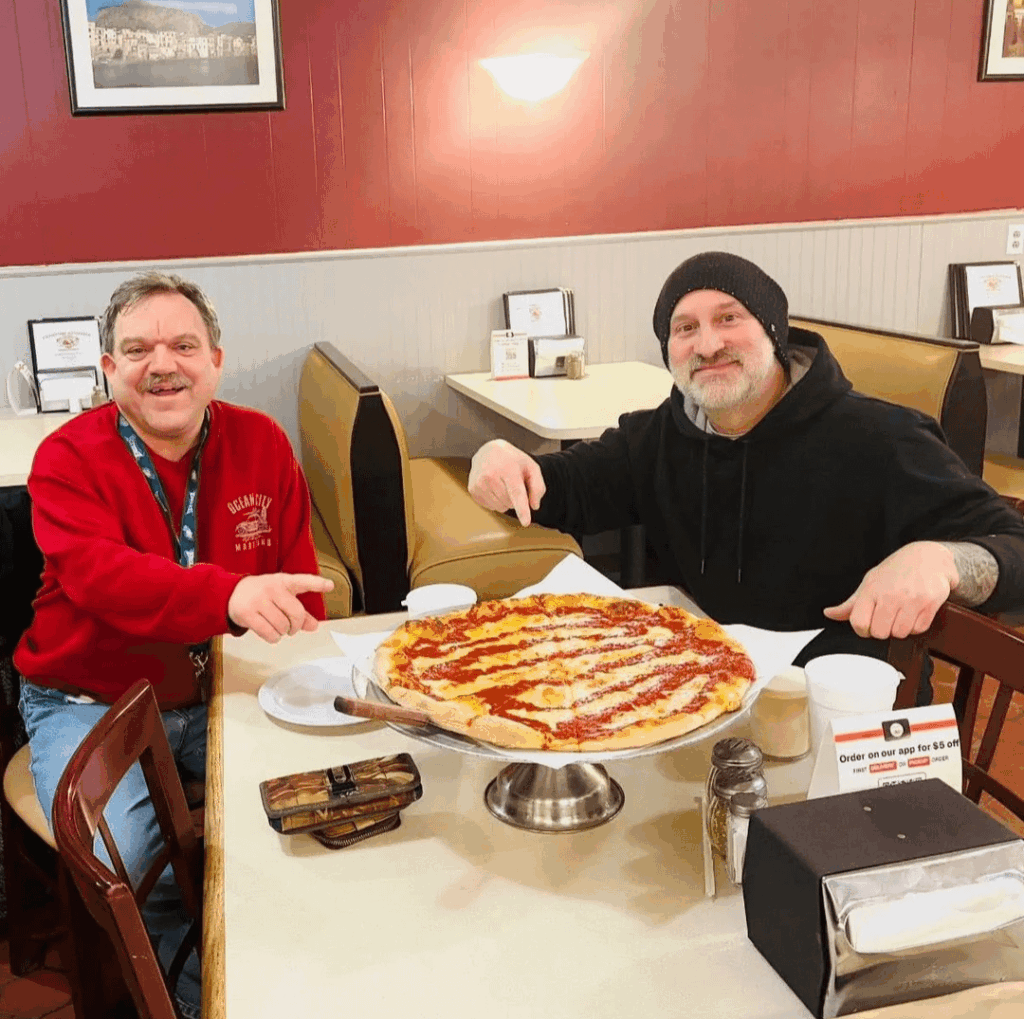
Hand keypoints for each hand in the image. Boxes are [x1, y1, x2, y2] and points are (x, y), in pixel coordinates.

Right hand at [228, 573, 333, 643]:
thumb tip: (314, 626)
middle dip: (296, 625)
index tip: (330, 585)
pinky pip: (269, 633)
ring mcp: (258, 600)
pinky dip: (273, 638)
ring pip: (282, 626)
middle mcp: (271, 588)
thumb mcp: (282, 596)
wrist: (231, 592)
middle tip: (292, 628)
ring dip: (283, 632)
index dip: (317, 584)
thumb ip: (300, 611)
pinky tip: (271, 633)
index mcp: (283, 581)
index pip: (303, 581)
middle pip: (296, 613)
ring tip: (278, 627)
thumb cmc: (262, 594)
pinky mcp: (247, 614)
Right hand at [468, 439, 545, 525]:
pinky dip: (496, 501)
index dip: (522, 509)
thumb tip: (534, 506)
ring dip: (505, 500)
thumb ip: (538, 487)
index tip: (525, 522)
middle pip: (510, 503)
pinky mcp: (473, 490)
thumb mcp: (531, 467)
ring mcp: (479, 483)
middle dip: (515, 498)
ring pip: (501, 507)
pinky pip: (491, 507)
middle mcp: (490, 475)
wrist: (488, 451)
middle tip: (512, 482)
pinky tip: (494, 487)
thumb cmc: (513, 460)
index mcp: (508, 469)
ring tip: (503, 484)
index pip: (516, 493)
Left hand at [822, 541, 958, 639]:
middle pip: (880, 633)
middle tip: (888, 618)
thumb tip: (828, 614)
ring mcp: (911, 600)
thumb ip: (850, 604)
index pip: (859, 623)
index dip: (863, 630)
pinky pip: (918, 629)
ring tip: (902, 613)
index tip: (869, 625)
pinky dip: (916, 626)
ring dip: (900, 629)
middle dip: (883, 630)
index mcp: (871, 590)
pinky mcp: (929, 603)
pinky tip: (915, 612)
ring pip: (900, 634)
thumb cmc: (895, 571)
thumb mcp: (870, 582)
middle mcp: (890, 595)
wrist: (928, 557)